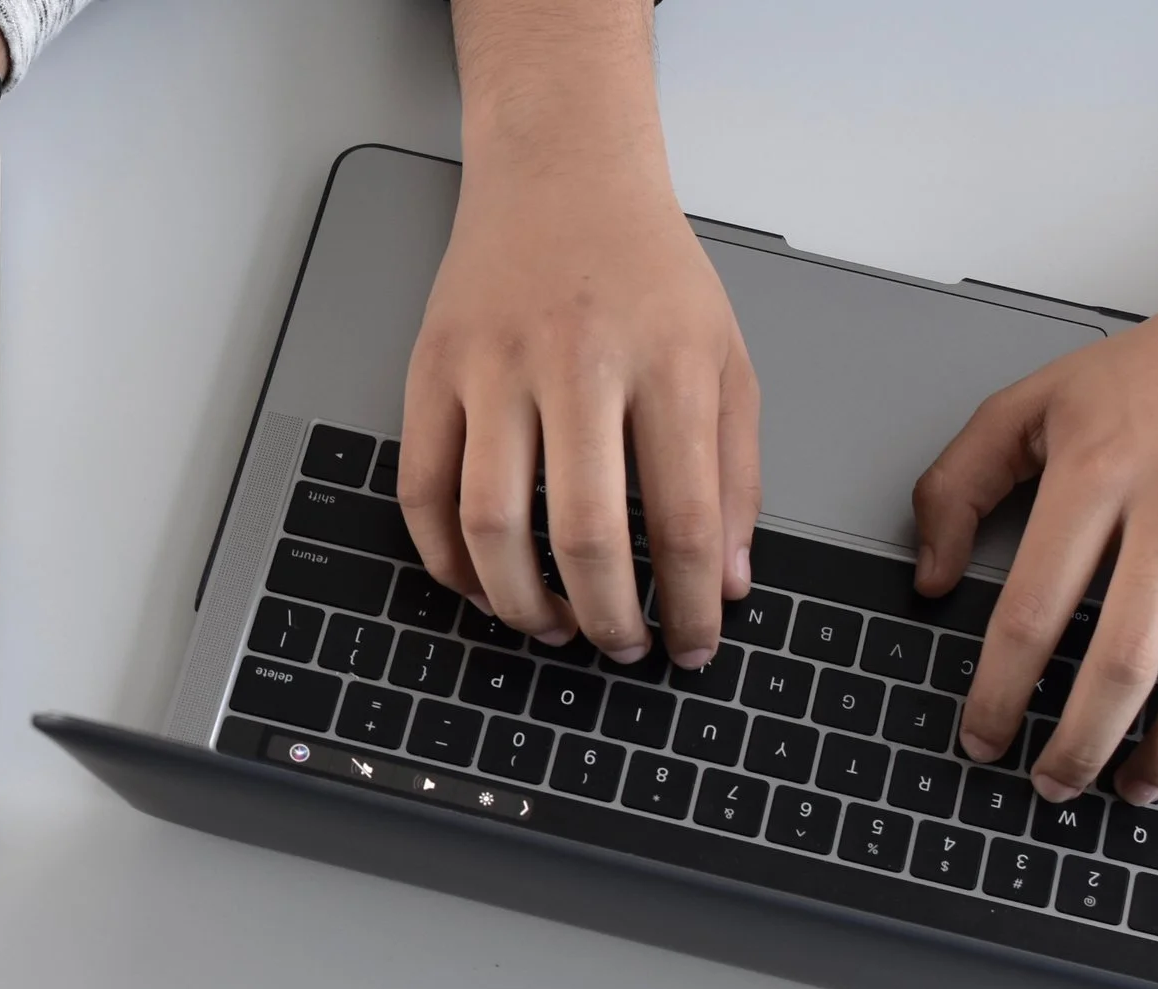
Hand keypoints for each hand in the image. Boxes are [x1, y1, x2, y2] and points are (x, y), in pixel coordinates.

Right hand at [399, 0, 758, 669]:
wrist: (560, 171)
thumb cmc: (646, 272)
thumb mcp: (725, 359)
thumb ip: (735, 475)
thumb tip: (726, 584)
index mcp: (669, 364)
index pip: (684, 521)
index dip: (690, 607)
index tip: (692, 646)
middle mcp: (578, 363)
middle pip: (585, 535)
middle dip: (606, 619)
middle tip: (619, 648)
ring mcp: (494, 366)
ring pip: (491, 524)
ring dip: (521, 602)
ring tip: (549, 628)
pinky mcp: (431, 370)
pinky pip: (422, 491)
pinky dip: (446, 559)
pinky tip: (482, 583)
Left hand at [913, 219, 1157, 804]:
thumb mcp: (1031, 406)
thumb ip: (957, 486)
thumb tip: (927, 577)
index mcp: (1096, 471)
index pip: (1031, 611)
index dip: (998, 693)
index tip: (983, 740)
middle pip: (1123, 659)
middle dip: (1082, 743)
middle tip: (1054, 785)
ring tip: (1136, 784)